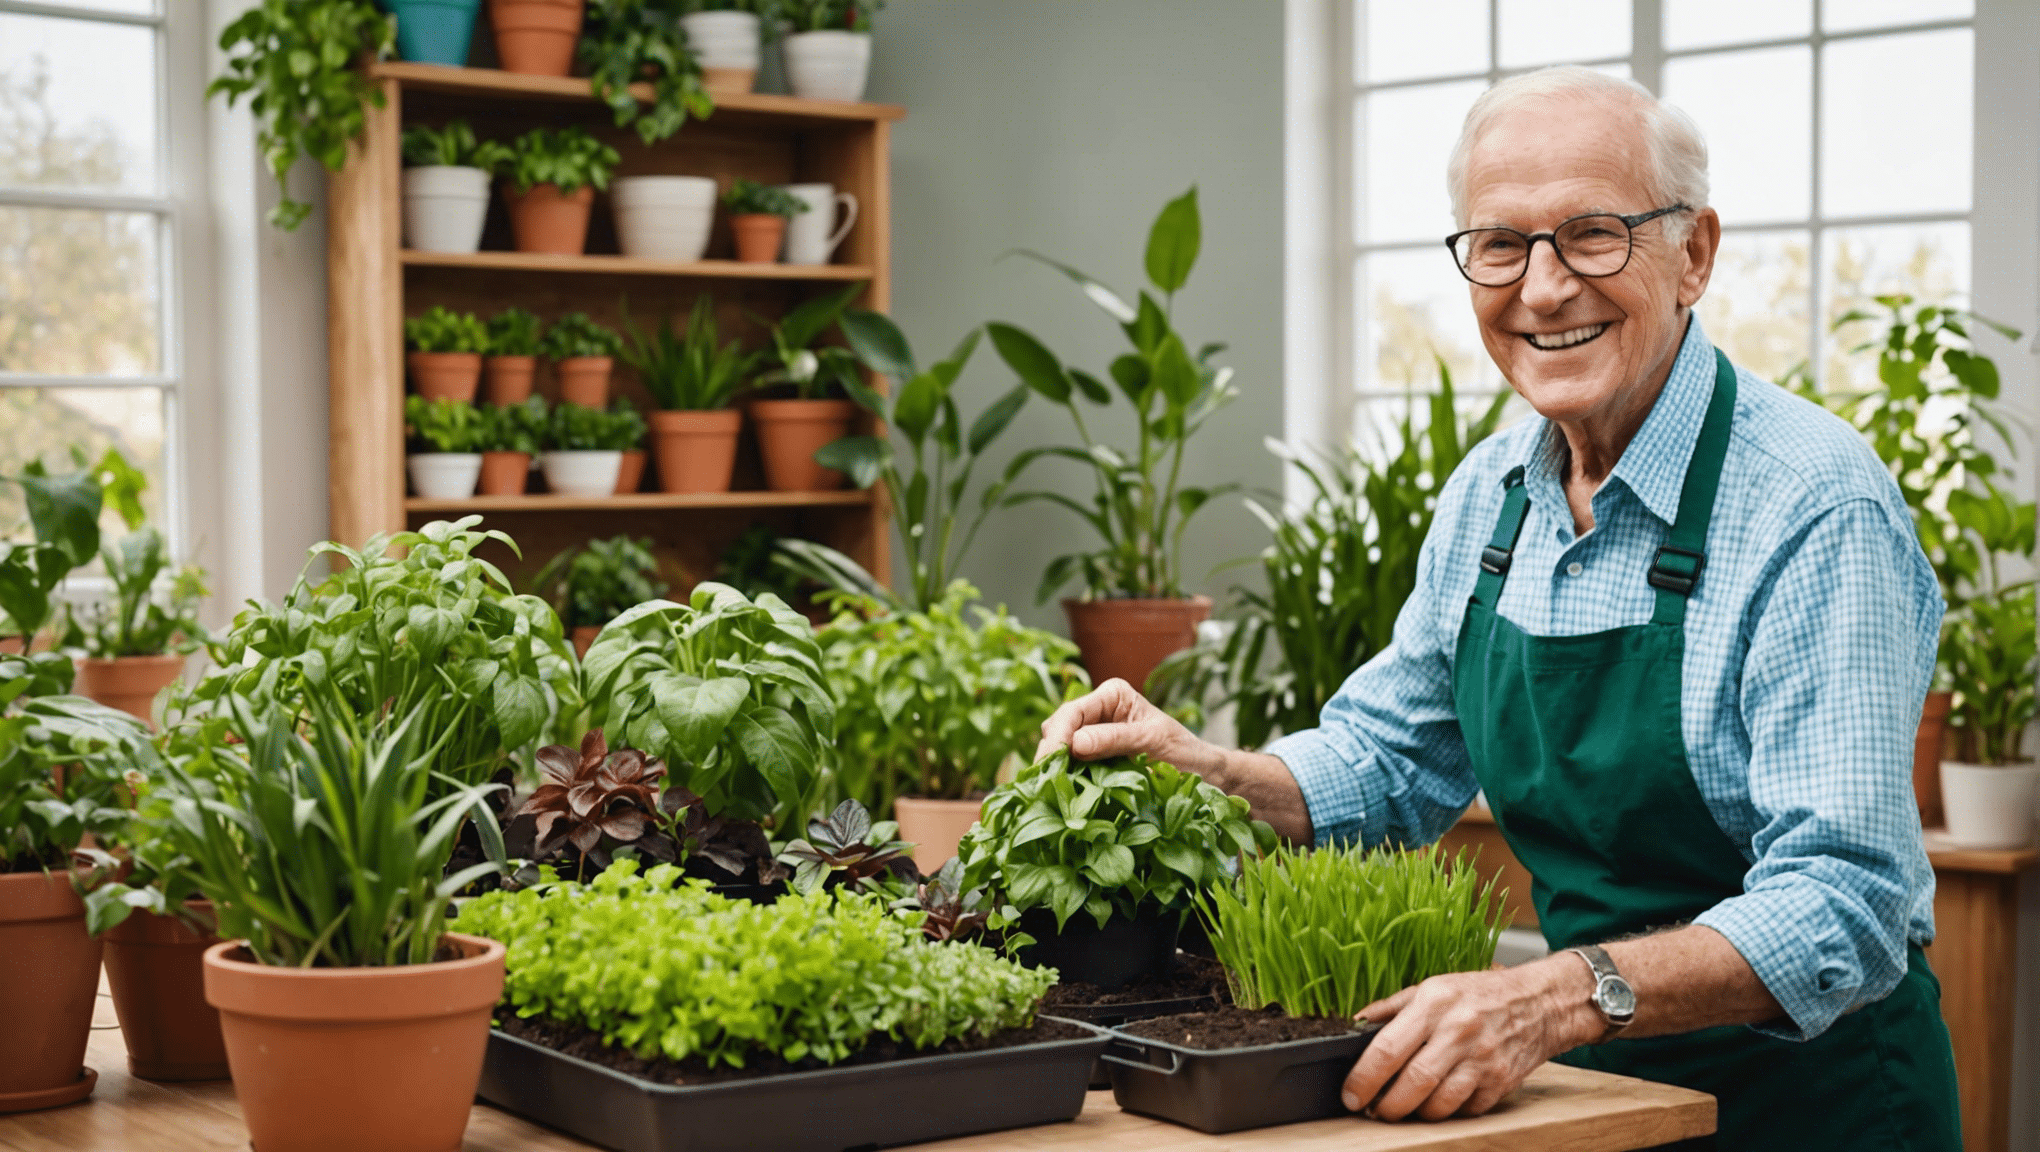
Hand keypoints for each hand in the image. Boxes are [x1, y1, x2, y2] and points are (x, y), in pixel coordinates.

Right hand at [1034, 678, 1221, 774]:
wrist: (1202, 774)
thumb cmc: (1184, 752)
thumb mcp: (1151, 742)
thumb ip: (1114, 739)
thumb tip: (1074, 744)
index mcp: (1112, 695)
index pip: (1072, 712)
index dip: (1058, 737)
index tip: (1052, 762)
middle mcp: (1098, 711)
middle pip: (1058, 728)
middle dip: (1051, 753)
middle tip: (1045, 782)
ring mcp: (1094, 736)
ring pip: (1059, 748)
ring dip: (1055, 768)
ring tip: (1050, 790)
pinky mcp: (1094, 760)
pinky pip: (1070, 766)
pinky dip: (1064, 778)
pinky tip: (1061, 793)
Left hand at [1341, 956, 1599, 1120]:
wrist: (1540, 1003)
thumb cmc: (1480, 993)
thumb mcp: (1433, 987)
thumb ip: (1392, 1008)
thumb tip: (1355, 1025)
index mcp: (1434, 1003)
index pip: (1387, 1049)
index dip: (1363, 1078)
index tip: (1350, 1094)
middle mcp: (1458, 1031)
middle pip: (1412, 1083)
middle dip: (1386, 1106)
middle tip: (1375, 1109)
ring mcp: (1483, 1059)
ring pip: (1439, 1104)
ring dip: (1416, 1113)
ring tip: (1405, 1106)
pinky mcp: (1501, 1081)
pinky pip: (1465, 1110)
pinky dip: (1449, 1111)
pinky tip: (1441, 1099)